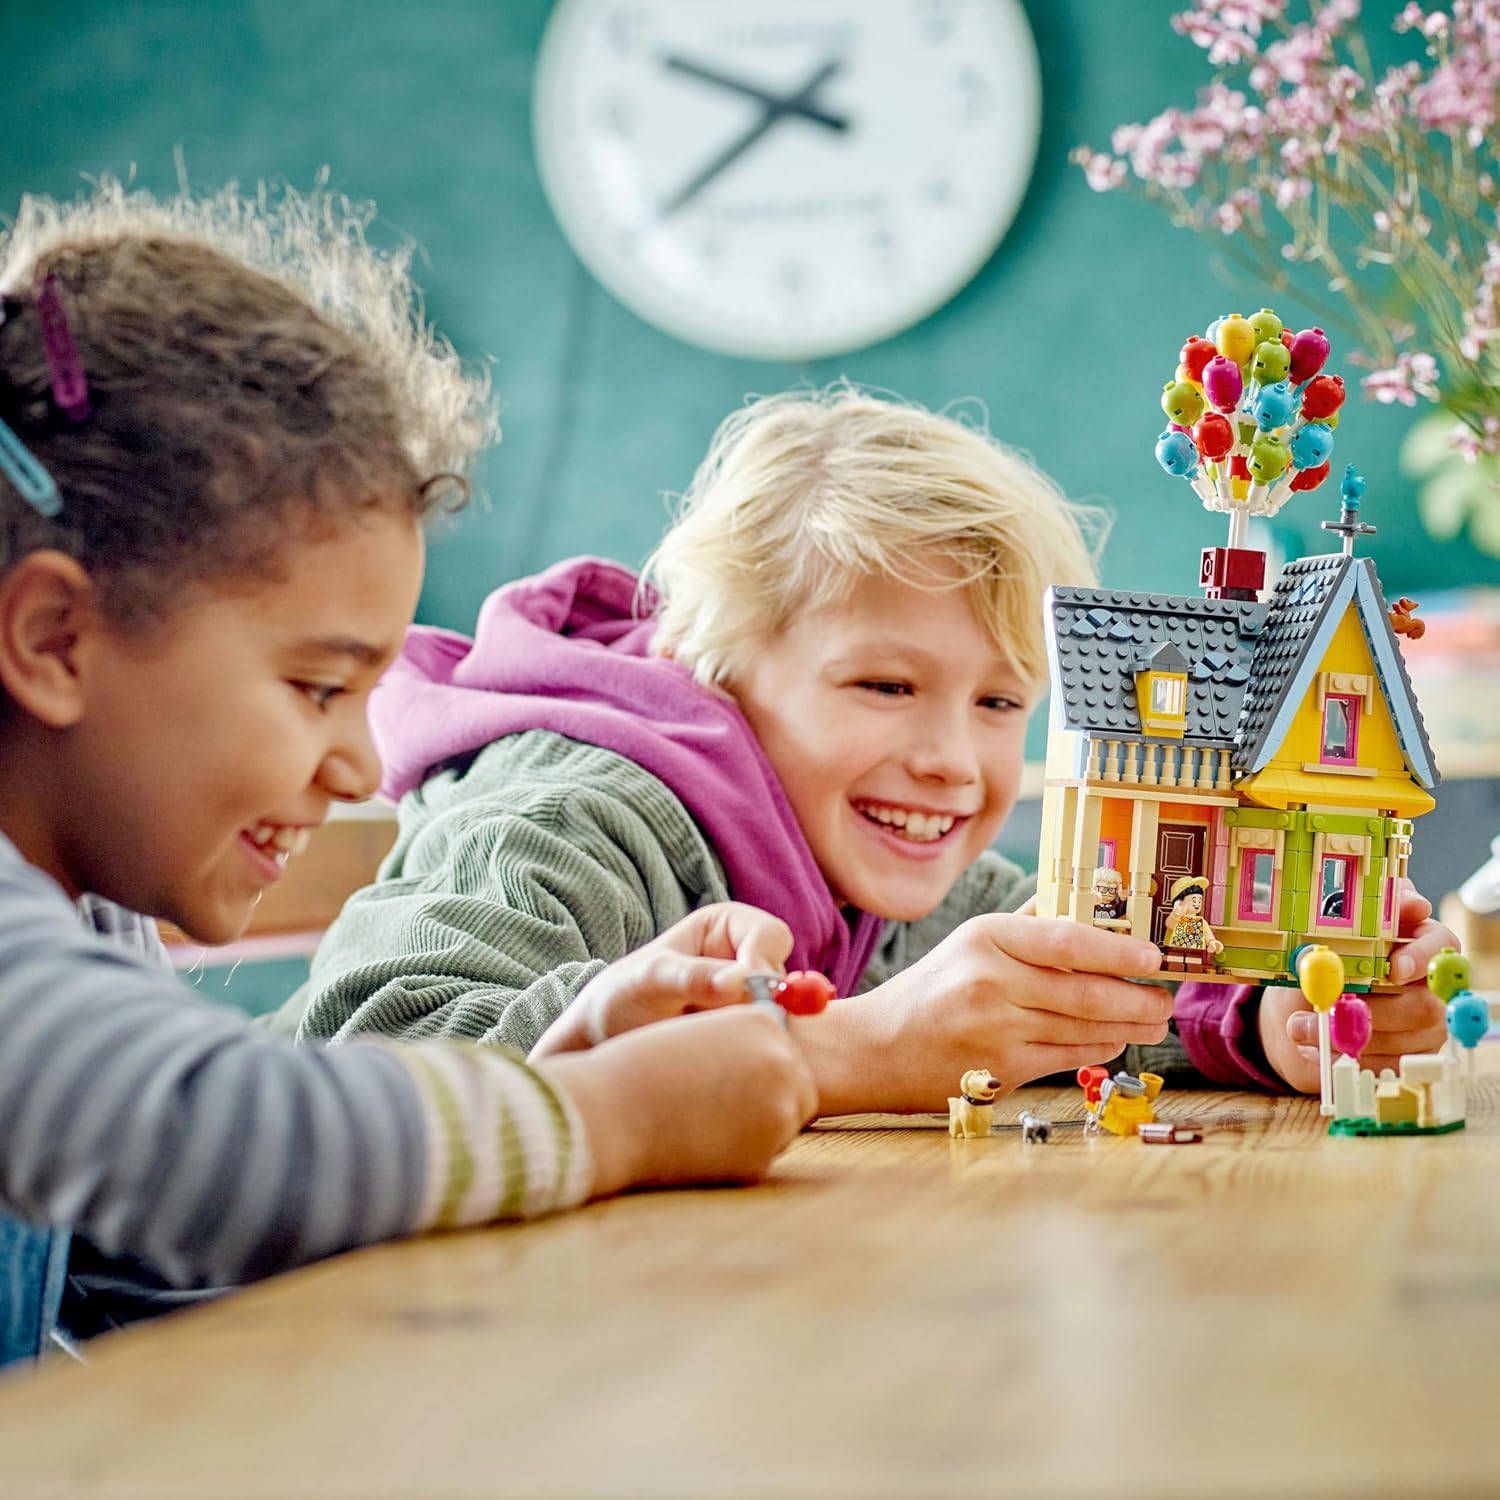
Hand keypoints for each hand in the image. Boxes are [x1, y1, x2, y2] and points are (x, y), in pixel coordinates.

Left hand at [530, 902, 793, 1058]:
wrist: (604, 1041)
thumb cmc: (620, 998)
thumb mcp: (650, 981)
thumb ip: (692, 977)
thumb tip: (740, 981)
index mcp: (725, 925)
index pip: (771, 934)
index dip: (766, 963)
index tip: (753, 996)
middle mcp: (744, 957)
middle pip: (784, 976)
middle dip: (766, 1002)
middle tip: (738, 1027)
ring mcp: (749, 997)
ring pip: (781, 1012)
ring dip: (756, 1029)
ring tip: (711, 1041)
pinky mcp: (748, 1030)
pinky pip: (771, 1039)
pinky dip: (756, 1048)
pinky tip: (722, 1057)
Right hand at [537, 1007, 817, 1195]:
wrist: (609, 1115)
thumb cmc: (645, 1066)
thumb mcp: (702, 1031)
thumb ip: (745, 1040)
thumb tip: (785, 1062)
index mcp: (763, 1022)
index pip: (782, 1043)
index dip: (755, 1059)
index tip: (722, 1069)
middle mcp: (781, 1062)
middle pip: (797, 1081)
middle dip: (768, 1092)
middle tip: (717, 1099)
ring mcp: (778, 1112)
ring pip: (785, 1119)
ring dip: (758, 1122)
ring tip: (703, 1117)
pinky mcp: (764, 1156)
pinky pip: (764, 1152)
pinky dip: (740, 1151)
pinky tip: (700, 1140)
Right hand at [791, 913, 1170, 1113]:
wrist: (875, 1048)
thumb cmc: (931, 990)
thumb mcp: (971, 942)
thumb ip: (1029, 924)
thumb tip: (1089, 900)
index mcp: (986, 937)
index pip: (1068, 940)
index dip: (1120, 950)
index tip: (1154, 956)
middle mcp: (992, 981)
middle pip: (1086, 990)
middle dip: (1139, 997)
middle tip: (1166, 997)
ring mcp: (997, 1029)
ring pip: (1085, 1028)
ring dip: (1129, 1025)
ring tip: (1153, 1019)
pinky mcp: (1001, 1070)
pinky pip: (1069, 1058)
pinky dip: (1100, 1047)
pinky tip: (1116, 1039)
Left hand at [1258, 881, 1454, 1091]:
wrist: (1304, 997)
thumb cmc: (1326, 954)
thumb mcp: (1334, 926)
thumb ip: (1371, 913)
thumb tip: (1412, 902)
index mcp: (1419, 943)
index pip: (1441, 946)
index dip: (1420, 958)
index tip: (1391, 970)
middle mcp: (1430, 987)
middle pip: (1422, 1006)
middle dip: (1366, 1012)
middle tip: (1320, 1008)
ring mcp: (1424, 1026)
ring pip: (1400, 1041)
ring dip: (1344, 1036)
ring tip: (1299, 1027)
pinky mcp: (1405, 1056)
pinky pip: (1383, 1066)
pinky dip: (1343, 1058)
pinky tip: (1313, 1048)